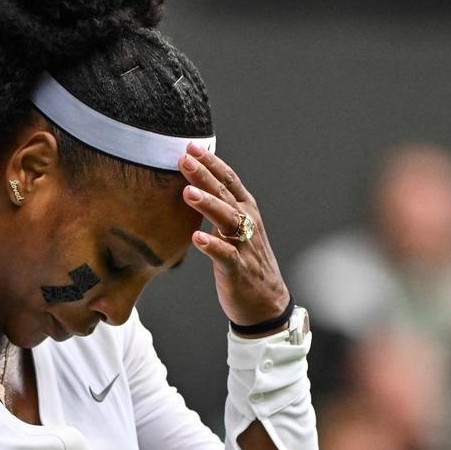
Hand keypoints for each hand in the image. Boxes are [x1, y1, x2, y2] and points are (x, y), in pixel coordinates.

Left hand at [178, 142, 289, 331]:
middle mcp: (248, 223)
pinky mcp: (239, 269)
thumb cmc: (246, 261)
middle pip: (225, 194)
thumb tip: (194, 185)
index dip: (211, 162)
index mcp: (246, 211)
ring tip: (187, 192)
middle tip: (184, 159)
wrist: (266, 302)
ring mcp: (245, 246)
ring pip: (228, 220)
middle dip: (204, 175)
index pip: (228, 180)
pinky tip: (197, 238)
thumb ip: (220, 207)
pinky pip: (226, 255)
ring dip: (208, 205)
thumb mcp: (235, 229)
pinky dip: (213, 246)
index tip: (191, 147)